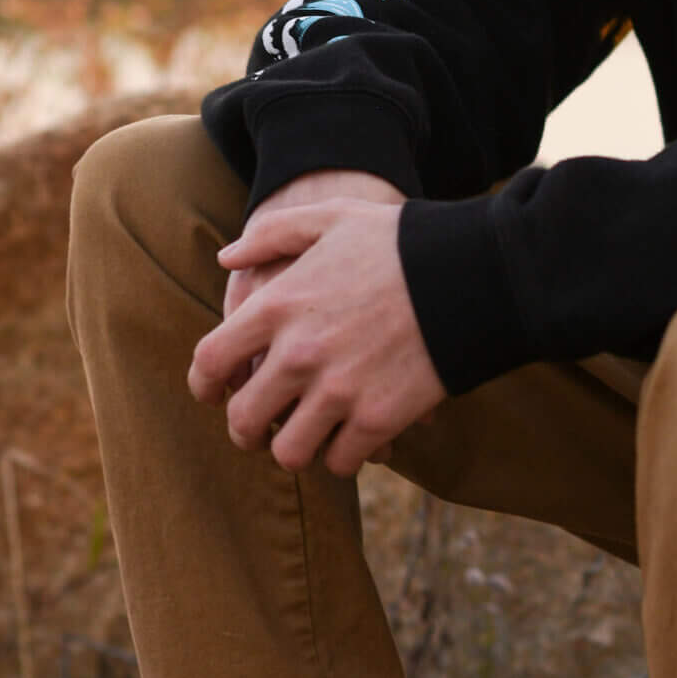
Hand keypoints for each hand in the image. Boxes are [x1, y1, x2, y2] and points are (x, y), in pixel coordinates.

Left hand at [189, 196, 444, 476]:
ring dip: (295, 450)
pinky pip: (341, 461)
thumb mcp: (332, 216)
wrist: (472, 271)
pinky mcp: (378, 418)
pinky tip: (354, 439)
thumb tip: (226, 257)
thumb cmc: (400, 241)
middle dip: (246, 432)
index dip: (204, 386)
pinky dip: (344, 456)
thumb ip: (272, 233)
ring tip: (309, 439)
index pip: (210, 361)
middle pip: (244, 419)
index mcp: (279, 305)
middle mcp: (299, 353)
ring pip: (288, 452)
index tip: (215, 394)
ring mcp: (338, 390)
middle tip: (261, 431)